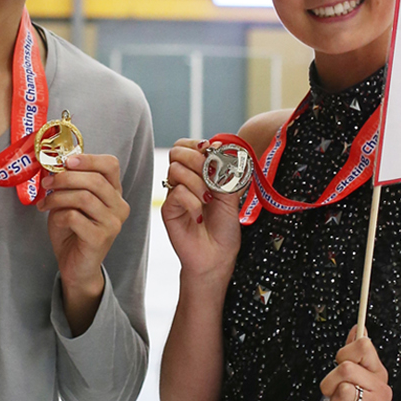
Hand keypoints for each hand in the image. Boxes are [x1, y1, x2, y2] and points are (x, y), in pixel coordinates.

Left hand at [38, 153, 128, 330]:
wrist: (76, 267)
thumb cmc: (72, 231)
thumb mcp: (70, 202)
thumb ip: (69, 185)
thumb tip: (54, 166)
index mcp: (114, 193)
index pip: (111, 165)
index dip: (88, 159)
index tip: (66, 160)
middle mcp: (119, 206)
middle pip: (95, 180)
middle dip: (66, 178)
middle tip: (47, 183)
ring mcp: (113, 223)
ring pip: (84, 197)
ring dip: (58, 197)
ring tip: (45, 203)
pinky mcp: (101, 238)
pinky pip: (75, 217)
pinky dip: (59, 215)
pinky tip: (54, 220)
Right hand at [161, 138, 241, 286]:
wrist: (217, 256)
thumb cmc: (223, 229)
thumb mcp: (232, 196)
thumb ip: (226, 173)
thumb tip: (220, 149)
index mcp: (198, 174)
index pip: (187, 146)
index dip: (198, 144)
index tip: (213, 151)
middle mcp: (184, 181)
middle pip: (177, 152)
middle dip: (197, 159)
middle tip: (211, 177)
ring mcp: (174, 194)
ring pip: (176, 170)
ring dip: (197, 183)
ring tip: (208, 199)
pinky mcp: (168, 210)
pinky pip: (176, 193)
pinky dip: (191, 202)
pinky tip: (198, 215)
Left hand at [321, 325, 392, 400]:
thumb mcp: (356, 384)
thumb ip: (355, 357)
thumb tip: (357, 328)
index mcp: (377, 375)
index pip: (362, 345)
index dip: (345, 353)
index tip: (342, 367)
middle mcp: (381, 389)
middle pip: (346, 367)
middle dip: (331, 382)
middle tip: (337, 398)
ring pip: (341, 391)